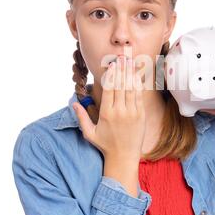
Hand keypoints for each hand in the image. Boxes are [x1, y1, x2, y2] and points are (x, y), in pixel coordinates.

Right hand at [73, 56, 145, 195]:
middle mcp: (120, 111)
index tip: (112, 65)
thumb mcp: (89, 133)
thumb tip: (73, 104)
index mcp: (107, 114)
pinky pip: (139, 96)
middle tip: (122, 57)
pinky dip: (138, 85)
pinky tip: (136, 75)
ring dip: (130, 74)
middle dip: (122, 70)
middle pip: (121, 86)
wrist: (124, 157)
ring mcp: (132, 113)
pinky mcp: (141, 115)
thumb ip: (81, 118)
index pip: (110, 90)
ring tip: (130, 62)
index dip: (111, 76)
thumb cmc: (105, 145)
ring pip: (131, 89)